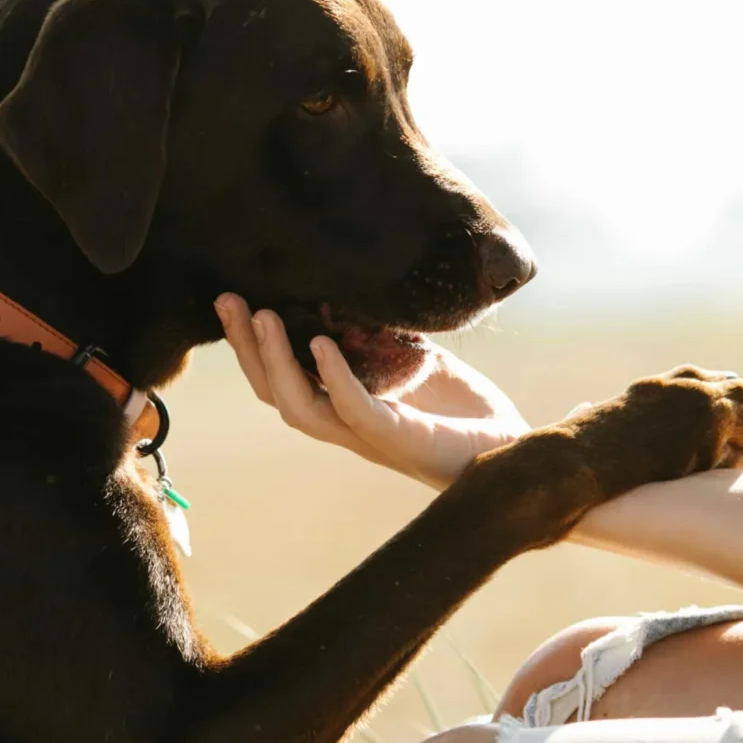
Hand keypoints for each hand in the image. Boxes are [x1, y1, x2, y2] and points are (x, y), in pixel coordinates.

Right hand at [214, 294, 529, 488]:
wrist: (514, 451)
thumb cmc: (462, 410)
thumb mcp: (416, 359)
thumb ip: (381, 334)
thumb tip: (348, 291)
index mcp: (342, 406)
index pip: (281, 380)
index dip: (251, 345)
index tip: (234, 300)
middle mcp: (345, 425)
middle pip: (275, 393)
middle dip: (247, 348)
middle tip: (229, 300)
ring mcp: (368, 436)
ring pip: (301, 408)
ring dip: (277, 362)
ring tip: (264, 317)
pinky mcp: (399, 439)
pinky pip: (355, 410)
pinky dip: (335, 377)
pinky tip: (321, 344)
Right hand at [458, 364, 742, 545]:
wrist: (566, 467)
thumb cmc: (566, 461)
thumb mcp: (588, 434)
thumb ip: (606, 429)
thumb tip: (584, 420)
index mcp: (648, 390)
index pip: (699, 379)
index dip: (723, 390)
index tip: (740, 398)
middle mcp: (675, 389)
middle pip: (732, 386)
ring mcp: (692, 404)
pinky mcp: (705, 427)